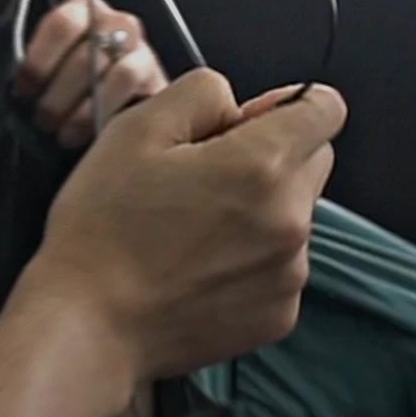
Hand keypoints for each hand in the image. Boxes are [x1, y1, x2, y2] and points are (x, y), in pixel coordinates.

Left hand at [16, 0, 167, 146]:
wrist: (115, 106)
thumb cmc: (67, 85)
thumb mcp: (48, 66)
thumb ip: (35, 65)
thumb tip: (17, 87)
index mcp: (83, 10)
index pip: (63, 23)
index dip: (39, 60)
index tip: (24, 90)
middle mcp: (117, 22)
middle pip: (86, 55)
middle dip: (58, 95)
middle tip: (42, 120)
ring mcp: (142, 49)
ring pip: (117, 75)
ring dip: (83, 110)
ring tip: (63, 134)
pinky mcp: (158, 79)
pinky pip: (136, 96)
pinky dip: (108, 115)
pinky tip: (91, 135)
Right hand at [35, 69, 345, 382]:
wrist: (89, 324)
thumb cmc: (104, 224)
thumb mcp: (137, 128)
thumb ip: (201, 92)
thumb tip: (236, 103)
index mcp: (261, 165)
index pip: (326, 109)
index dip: (285, 103)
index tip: (241, 122)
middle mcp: (291, 220)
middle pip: (314, 160)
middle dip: (272, 153)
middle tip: (202, 173)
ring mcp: (289, 275)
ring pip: (295, 213)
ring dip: (260, 207)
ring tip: (190, 226)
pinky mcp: (278, 315)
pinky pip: (281, 264)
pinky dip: (251, 255)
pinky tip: (196, 264)